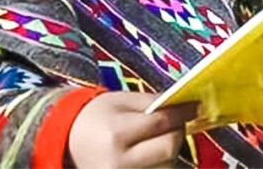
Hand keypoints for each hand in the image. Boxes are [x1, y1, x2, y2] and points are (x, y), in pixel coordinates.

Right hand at [68, 91, 197, 168]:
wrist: (67, 142)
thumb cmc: (96, 117)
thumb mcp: (120, 101)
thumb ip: (152, 102)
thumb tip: (184, 104)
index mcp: (117, 134)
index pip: (161, 123)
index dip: (183, 113)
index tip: (195, 106)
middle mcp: (119, 162)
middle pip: (169, 149)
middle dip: (178, 133)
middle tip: (177, 123)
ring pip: (167, 166)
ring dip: (170, 151)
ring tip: (159, 139)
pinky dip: (161, 164)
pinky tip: (155, 154)